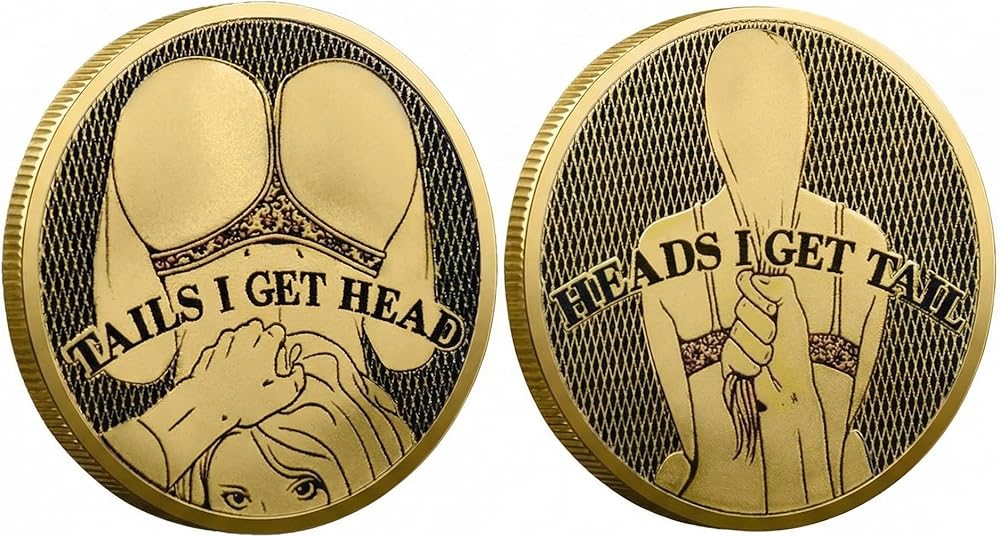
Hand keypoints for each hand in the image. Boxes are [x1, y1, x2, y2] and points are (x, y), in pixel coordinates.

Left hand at [186, 318, 304, 426]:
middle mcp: (243, 343)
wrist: (207, 407)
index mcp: (264, 349)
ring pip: (234, 333)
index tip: (279, 350)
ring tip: (243, 356)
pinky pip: (216, 347)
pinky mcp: (206, 357)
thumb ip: (296, 381)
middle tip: (262, 351)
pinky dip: (221, 351)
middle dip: (260, 334)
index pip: (276, 330)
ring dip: (240, 340)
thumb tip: (299, 370)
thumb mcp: (281, 397)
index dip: (280, 339)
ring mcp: (222, 348)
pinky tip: (224, 365)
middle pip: (254, 326)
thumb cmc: (246, 403)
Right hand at [721, 270, 817, 412]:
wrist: (788, 391)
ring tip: (768, 359)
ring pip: (738, 332)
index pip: (745, 281)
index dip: (757, 293)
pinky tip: (757, 371)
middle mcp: (745, 319)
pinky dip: (750, 363)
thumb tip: (752, 277)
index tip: (771, 308)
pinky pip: (733, 353)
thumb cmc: (793, 354)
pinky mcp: (725, 360)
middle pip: (742, 307)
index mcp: (761, 304)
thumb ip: (780, 288)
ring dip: (760, 348)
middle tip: (774, 339)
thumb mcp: (794, 314)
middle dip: (764, 325)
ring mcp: (733, 340)